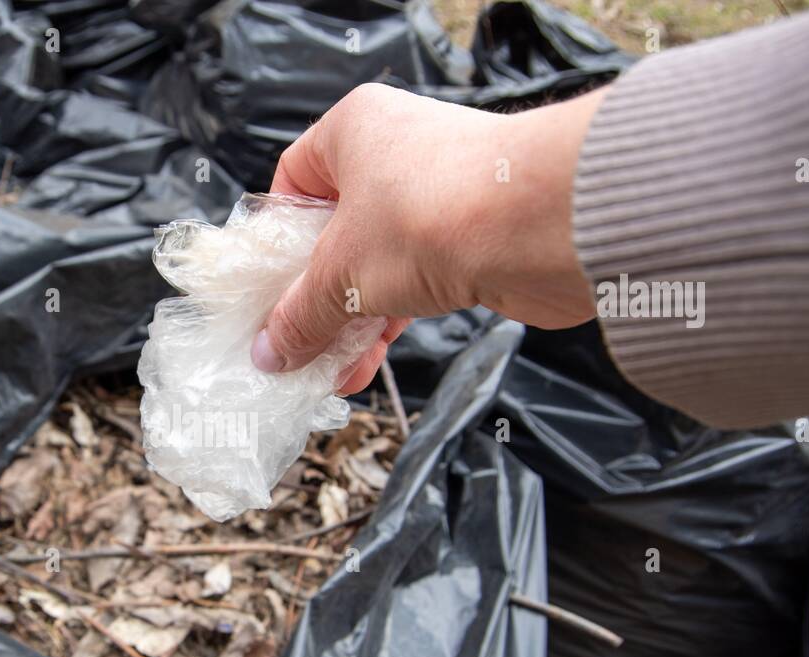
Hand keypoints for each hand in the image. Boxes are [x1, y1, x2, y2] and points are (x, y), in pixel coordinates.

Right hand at [251, 83, 604, 393]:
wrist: (545, 224)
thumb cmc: (429, 215)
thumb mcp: (342, 274)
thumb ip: (299, 315)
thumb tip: (268, 352)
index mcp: (353, 131)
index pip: (293, 180)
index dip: (275, 238)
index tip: (264, 288)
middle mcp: (395, 154)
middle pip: (334, 234)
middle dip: (313, 297)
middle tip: (291, 342)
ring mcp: (434, 197)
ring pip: (374, 266)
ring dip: (349, 322)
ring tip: (326, 372)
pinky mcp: (469, 239)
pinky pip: (412, 283)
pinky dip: (386, 323)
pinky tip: (364, 367)